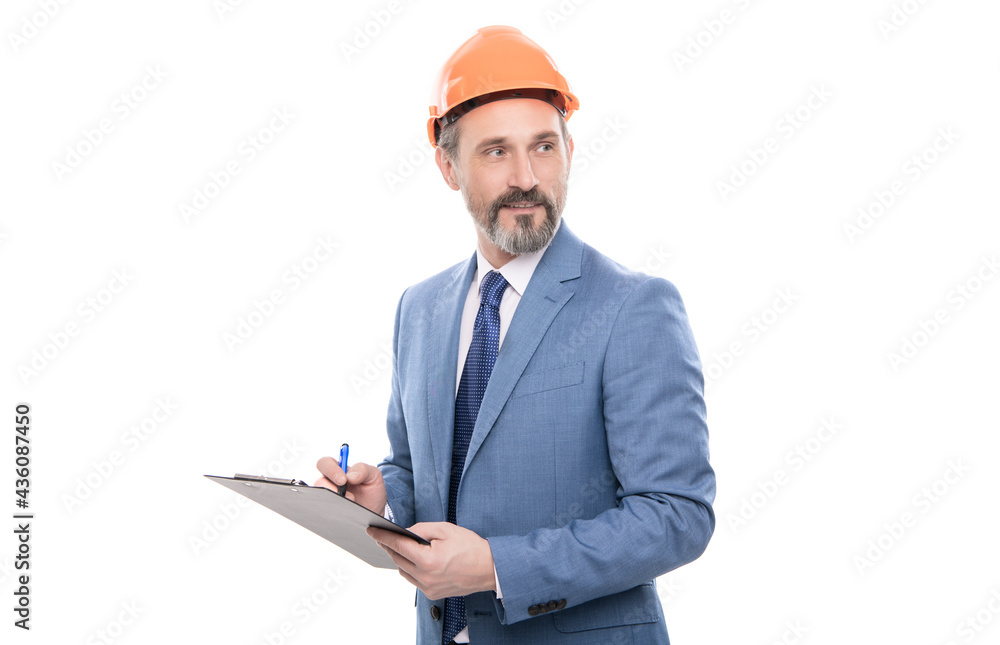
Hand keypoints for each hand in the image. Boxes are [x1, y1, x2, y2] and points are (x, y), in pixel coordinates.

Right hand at [314, 458, 386, 514]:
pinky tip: (344, 513)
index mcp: (338, 470)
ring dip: (334, 501)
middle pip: (319, 482)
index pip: (325, 463)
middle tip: (347, 496)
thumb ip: (364, 470)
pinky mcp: (327, 510)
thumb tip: (350, 476)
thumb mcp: (374, 476)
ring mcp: (327, 498)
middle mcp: (329, 483)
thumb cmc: (372, 492)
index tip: (343, 480)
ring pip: (320, 497)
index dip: (331, 469)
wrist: (374, 513)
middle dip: (331, 488)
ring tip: (351, 505)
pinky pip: (323, 510)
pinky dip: (332, 511)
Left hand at [368, 522, 495, 599]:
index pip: (398, 545)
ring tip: (398, 546)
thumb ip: (421, 529)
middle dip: (389, 546)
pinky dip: (410, 569)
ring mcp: (428, 588)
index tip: (372, 531)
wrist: (490, 568)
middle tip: (382, 536)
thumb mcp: (445, 529)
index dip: (382, 536)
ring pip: (403, 571)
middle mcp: (426, 577)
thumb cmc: (471, 547)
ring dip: (399, 558)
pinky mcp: (432, 594)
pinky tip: (413, 559)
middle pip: (397, 559)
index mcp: (428, 560)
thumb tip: (405, 532)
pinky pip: (413, 580)